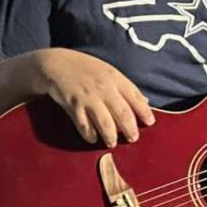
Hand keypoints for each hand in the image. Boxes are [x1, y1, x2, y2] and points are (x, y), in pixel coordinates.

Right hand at [31, 49, 154, 147]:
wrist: (56, 63)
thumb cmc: (84, 68)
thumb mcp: (108, 72)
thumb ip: (124, 87)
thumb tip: (145, 102)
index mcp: (114, 78)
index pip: (135, 97)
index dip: (144, 112)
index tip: (151, 123)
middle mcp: (104, 88)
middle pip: (123, 114)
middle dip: (130, 129)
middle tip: (133, 139)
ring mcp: (88, 97)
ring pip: (105, 124)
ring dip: (111, 136)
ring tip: (112, 143)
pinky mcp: (73, 105)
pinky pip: (84, 126)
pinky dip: (89, 135)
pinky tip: (92, 139)